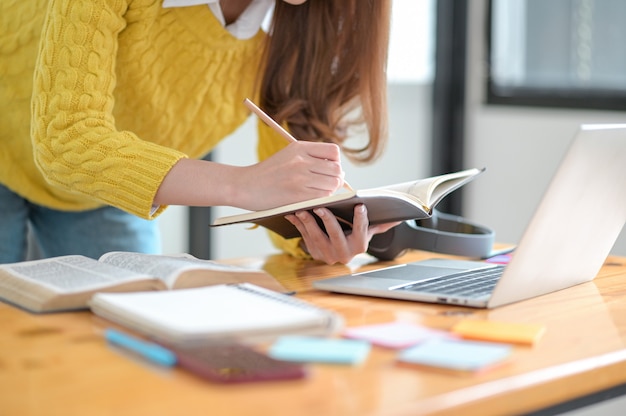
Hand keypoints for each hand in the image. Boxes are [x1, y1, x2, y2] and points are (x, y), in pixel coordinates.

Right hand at [236, 141, 346, 210]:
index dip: (335, 162)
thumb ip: (310, 157)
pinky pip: (323, 197)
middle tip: (328, 183)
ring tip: (320, 192)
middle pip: (336, 169)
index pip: (333, 152)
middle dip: (336, 178)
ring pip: (333, 184)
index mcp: (299, 147)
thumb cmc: (267, 173)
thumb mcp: (287, 155)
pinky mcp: (298, 195)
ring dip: (330, 190)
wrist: (244, 186)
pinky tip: (314, 199)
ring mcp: (300, 178)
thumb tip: (338, 170)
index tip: (329, 169)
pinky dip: (323, 199)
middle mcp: (301, 161)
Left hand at [285, 204, 400, 264]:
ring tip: (302, 209)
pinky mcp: (313, 252)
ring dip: (308, 223)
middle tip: (321, 207)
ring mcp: (327, 254)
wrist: (337, 251)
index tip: (360, 205)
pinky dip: (298, 225)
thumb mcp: (368, 231)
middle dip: (328, 221)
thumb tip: (399, 217)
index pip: (362, 232)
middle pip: (335, 236)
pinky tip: (292, 213)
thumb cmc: (353, 235)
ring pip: (316, 237)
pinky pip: (304, 237)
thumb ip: (381, 224)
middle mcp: (344, 254)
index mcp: (359, 246)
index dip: (361, 220)